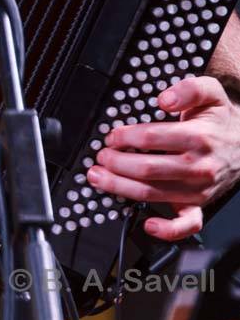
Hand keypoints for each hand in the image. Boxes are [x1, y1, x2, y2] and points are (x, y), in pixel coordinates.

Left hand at [87, 74, 239, 240]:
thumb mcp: (209, 92)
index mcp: (198, 137)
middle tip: (100, 157)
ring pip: (155, 193)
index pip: (152, 138)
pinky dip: (167, 229)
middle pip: (148, 169)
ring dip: (122, 188)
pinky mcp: (200, 204)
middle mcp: (198, 166)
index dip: (125, 137)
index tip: (112, 136)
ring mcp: (198, 189)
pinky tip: (148, 224)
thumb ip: (187, 90)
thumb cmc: (220, 119)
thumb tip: (164, 99)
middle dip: (116, 164)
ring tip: (100, 179)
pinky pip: (186, 224)